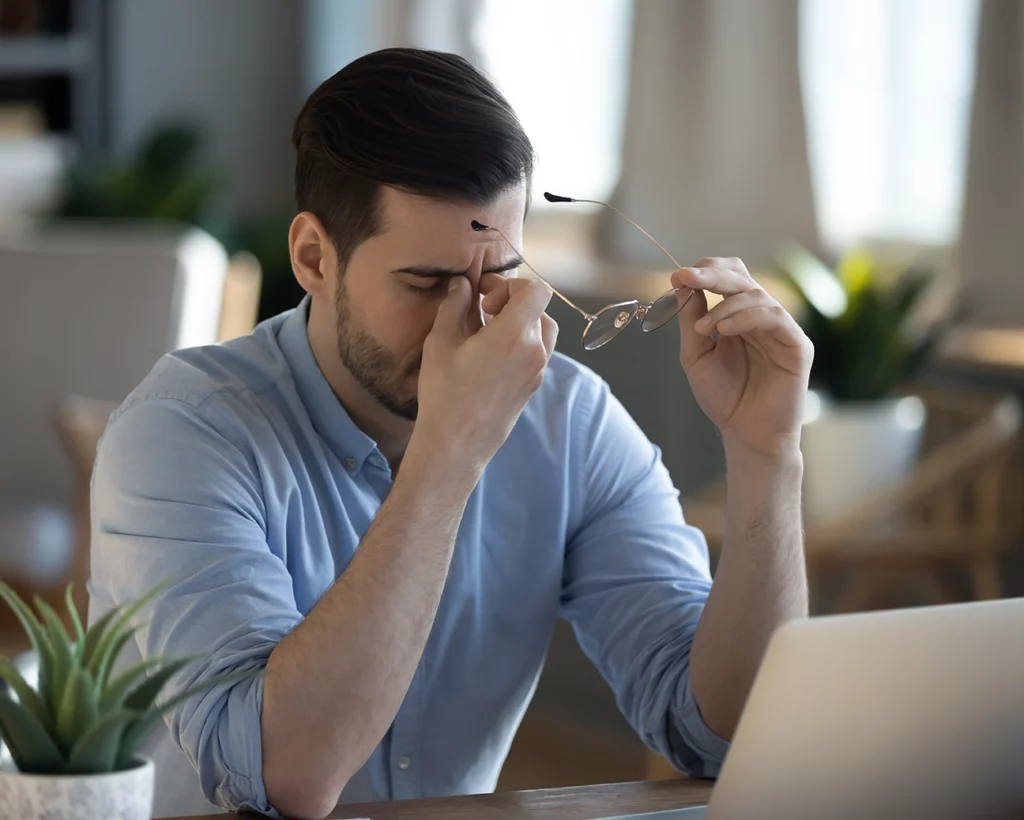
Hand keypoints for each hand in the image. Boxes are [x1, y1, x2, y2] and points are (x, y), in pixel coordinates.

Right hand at [414, 275, 557, 471]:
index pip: (536, 290)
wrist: (457, 444)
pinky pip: (537, 353)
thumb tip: (462, 284)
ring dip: (520, 323)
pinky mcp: (533, 386)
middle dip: (512, 302)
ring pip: (542, 331)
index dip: (510, 285)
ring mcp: (537, 371)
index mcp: (515, 334)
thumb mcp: (441, 342)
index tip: (485, 298)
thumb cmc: (445, 393)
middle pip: (539, 309)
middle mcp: (535, 351)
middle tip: (483, 312)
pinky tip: (491, 354)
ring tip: (488, 332)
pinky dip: (521, 343)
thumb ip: (454, 305)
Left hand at [672, 258, 812, 458]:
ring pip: (756, 295)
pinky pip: (775, 317)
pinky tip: (724, 331)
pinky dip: (746, 318)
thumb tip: (683, 283)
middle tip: (686, 278)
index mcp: (738, 316)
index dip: (705, 271)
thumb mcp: (696, 355)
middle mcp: (761, 317)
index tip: (677, 275)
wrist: (745, 434)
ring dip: (724, 306)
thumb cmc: (724, 397)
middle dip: (711, 275)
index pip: (728, 277)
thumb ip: (691, 319)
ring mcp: (781, 329)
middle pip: (742, 278)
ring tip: (703, 328)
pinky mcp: (797, 345)